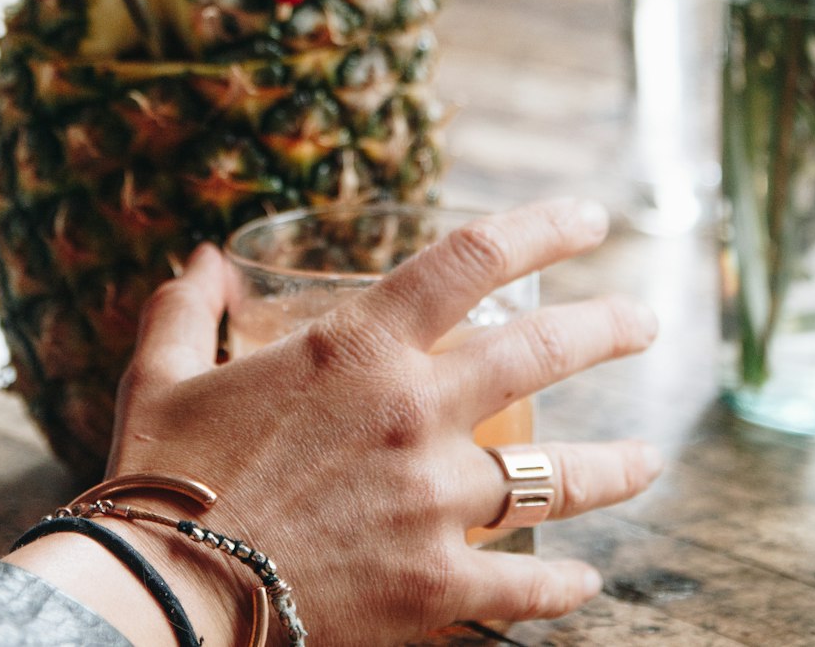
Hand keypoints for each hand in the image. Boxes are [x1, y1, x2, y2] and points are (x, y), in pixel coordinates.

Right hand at [105, 197, 660, 645]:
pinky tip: (587, 583)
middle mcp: (416, 411)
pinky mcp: (437, 589)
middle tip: (642, 322)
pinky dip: (561, 588)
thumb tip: (204, 257)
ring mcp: (436, 503)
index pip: (475, 258)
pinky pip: (524, 589)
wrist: (164, 597)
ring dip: (616, 465)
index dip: (544, 227)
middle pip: (545, 352)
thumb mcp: (164, 374)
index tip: (591, 218)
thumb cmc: (164, 479)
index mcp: (359, 346)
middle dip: (608, 328)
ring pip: (561, 477)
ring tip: (650, 459)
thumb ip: (188, 307)